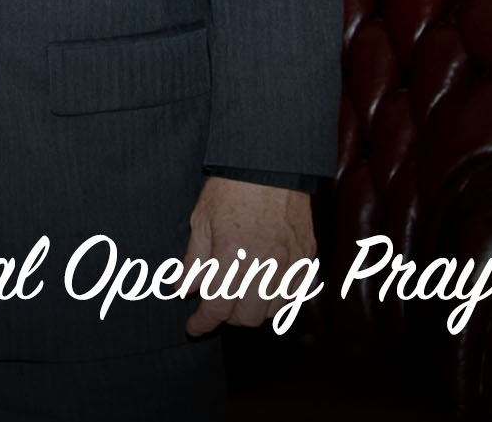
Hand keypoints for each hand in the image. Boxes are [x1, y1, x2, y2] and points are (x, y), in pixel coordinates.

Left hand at [182, 176, 315, 334]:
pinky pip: (295, 296)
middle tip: (216, 305)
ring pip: (272, 312)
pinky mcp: (307, 258)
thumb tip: (184, 289)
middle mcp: (263, 264)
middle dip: (226, 317)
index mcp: (231, 254)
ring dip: (253, 310)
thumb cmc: (231, 188)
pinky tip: (264, 289)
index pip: (216, 306)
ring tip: (240, 295)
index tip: (194, 326)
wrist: (270, 165)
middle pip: (246, 317)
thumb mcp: (201, 220)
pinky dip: (278, 300)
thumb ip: (194, 260)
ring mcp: (289, 263)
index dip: (202, 323)